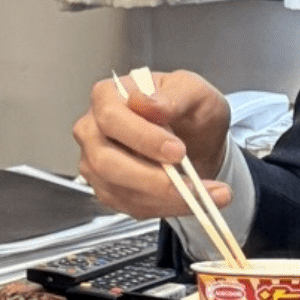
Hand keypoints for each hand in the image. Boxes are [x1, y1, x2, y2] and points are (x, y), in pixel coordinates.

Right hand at [72, 69, 232, 219]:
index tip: (177, 150)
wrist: (198, 137)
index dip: (143, 138)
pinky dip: (165, 207)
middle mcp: (94, 130)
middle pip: (106, 161)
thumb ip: (173, 96)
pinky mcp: (109, 189)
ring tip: (204, 195)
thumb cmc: (188, 108)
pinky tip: (191, 200)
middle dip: (151, 178)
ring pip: (119, 189)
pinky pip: (129, 207)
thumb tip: (147, 104)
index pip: (112, 118)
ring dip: (165, 198)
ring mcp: (97, 162)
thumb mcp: (193, 91)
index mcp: (108, 96)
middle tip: (189, 183)